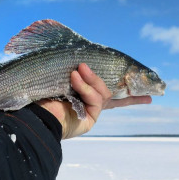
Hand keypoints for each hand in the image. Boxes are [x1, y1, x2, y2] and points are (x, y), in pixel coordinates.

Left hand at [37, 63, 151, 138]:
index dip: (124, 92)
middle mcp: (86, 105)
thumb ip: (76, 71)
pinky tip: (75, 78)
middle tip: (145, 85)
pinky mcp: (90, 119)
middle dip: (131, 93)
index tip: (146, 94)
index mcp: (81, 95)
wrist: (32, 114)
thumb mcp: (60, 75)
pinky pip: (95, 100)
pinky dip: (85, 87)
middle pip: (112, 95)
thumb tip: (83, 60)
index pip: (105, 91)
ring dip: (91, 79)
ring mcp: (90, 113)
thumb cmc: (40, 93)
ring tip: (78, 69)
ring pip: (103, 92)